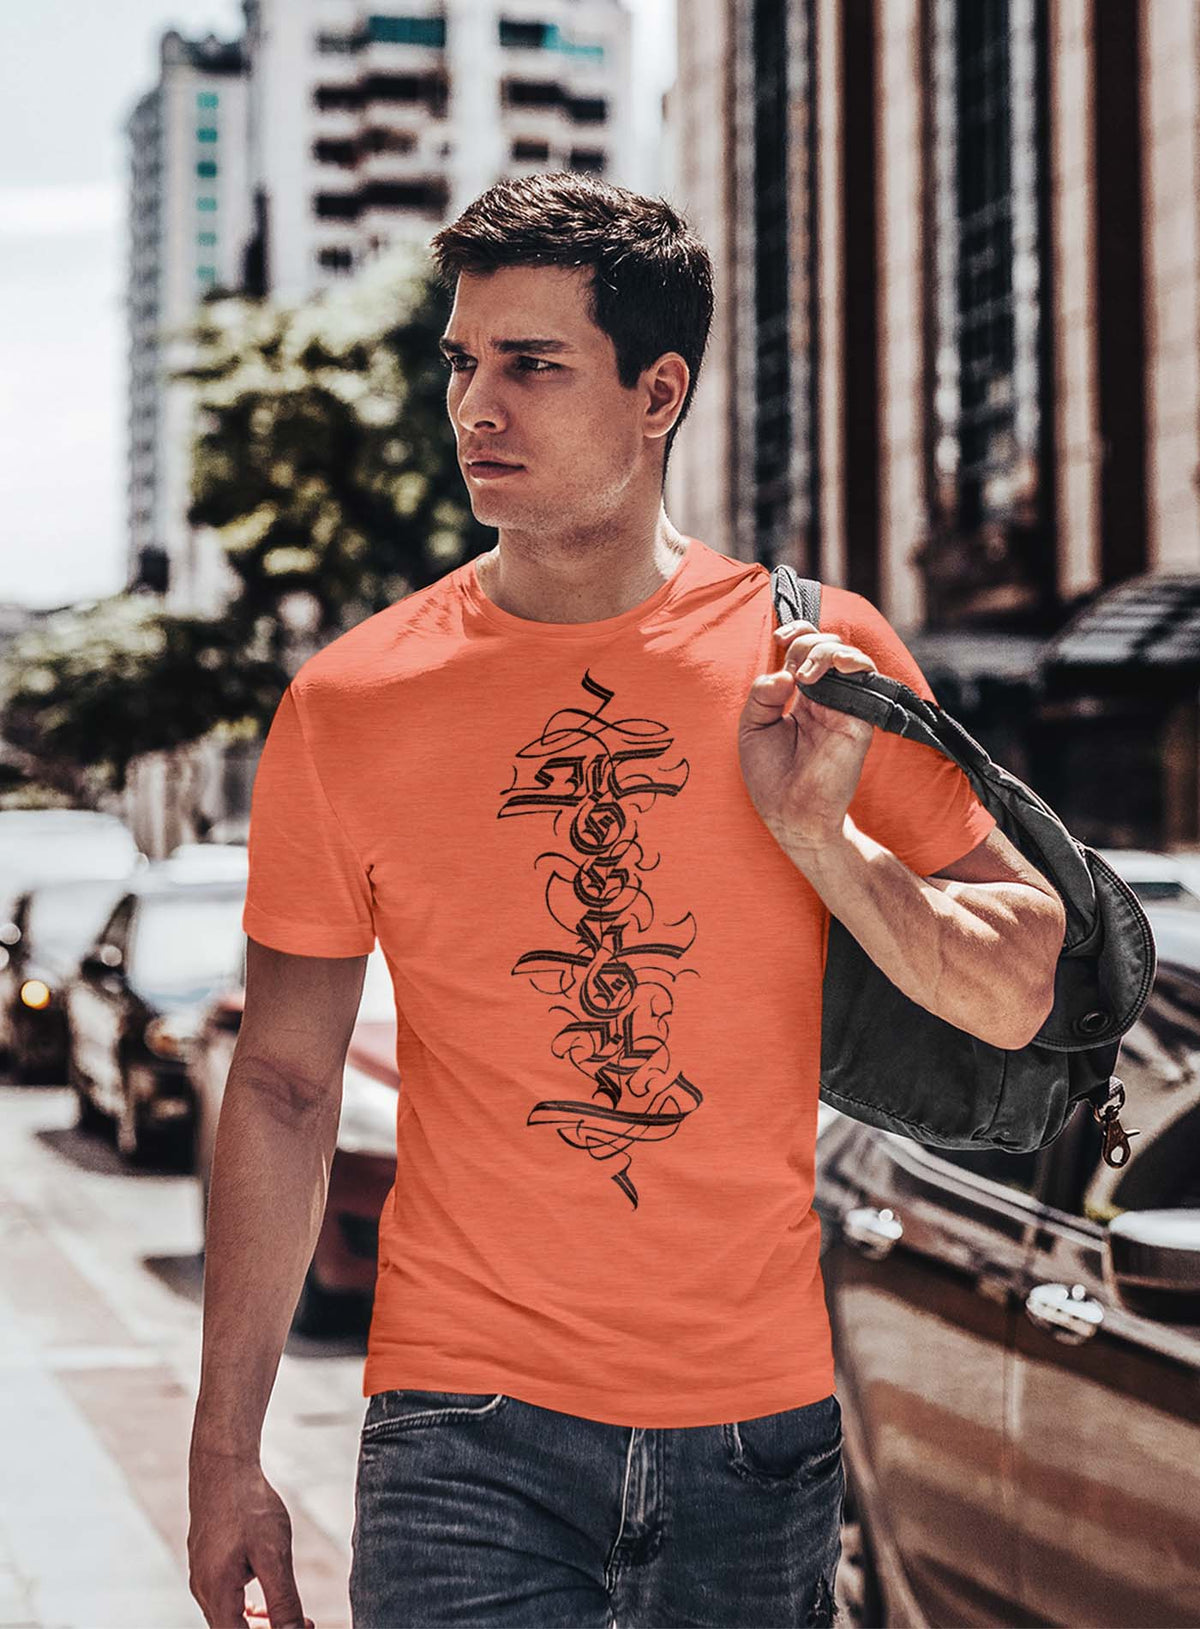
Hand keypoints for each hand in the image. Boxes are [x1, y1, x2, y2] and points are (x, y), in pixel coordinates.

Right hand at [188, 1448, 311, 1628]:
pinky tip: (261, 1602)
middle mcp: (202, 1589)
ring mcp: (200, 1576)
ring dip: (256, 1624)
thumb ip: (283, 1600)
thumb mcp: (274, 1554)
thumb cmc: (249, 1505)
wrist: (224, 1465)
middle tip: (303, 1624)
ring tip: (289, 1617)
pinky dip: (244, 1608)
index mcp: (216, 1593)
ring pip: (226, 1618)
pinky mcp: (204, 1562)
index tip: (302, 1628)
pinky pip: (222, 1599)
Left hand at [737, 620, 876, 854]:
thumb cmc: (770, 776)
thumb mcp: (752, 727)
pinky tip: (834, 666)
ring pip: (845, 655)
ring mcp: (844, 705)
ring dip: (825, 651)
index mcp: (799, 695)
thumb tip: (784, 672)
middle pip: (824, 645)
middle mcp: (824, 696)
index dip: (796, 632)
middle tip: (794, 672)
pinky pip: (866, 678)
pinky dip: (852, 661)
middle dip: (806, 644)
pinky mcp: (859, 718)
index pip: (805, 648)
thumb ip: (762, 694)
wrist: (790, 814)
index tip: (780, 637)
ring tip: (806, 673)